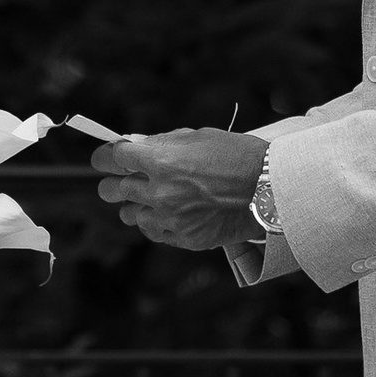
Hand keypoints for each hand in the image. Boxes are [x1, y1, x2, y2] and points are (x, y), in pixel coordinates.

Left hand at [94, 127, 268, 252]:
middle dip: (114, 181)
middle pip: (112, 190)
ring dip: (135, 204)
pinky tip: (169, 212)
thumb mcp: (197, 138)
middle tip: (124, 178)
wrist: (271, 188)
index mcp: (161, 162)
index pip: (114, 158)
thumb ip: (162, 144)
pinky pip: (153, 231)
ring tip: (153, 197)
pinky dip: (155, 222)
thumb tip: (134, 145)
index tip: (104, 157)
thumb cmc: (237, 155)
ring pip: (129, 215)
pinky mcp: (184, 238)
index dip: (105, 156)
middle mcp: (160, 192)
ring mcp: (171, 219)